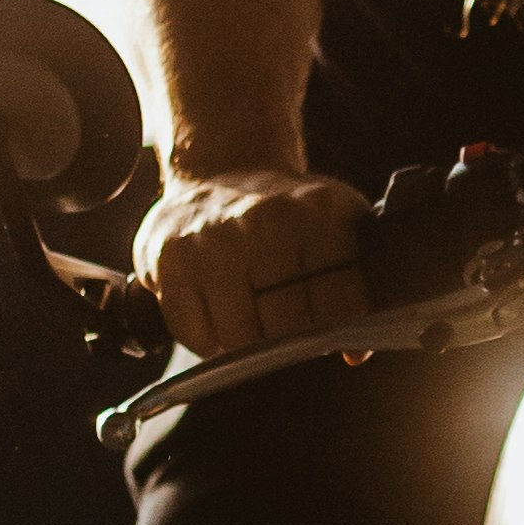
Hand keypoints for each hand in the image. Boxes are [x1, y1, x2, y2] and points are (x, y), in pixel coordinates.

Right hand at [135, 167, 369, 356]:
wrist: (223, 169)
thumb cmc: (288, 216)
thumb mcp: (338, 231)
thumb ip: (355, 288)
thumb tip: (355, 355)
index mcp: (320, 213)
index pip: (338, 307)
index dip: (334, 332)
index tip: (327, 330)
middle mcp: (265, 220)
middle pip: (285, 327)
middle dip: (288, 342)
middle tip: (284, 330)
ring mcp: (212, 239)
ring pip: (237, 337)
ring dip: (245, 346)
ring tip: (250, 319)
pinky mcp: (168, 258)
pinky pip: (194, 335)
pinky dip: (208, 340)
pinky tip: (218, 314)